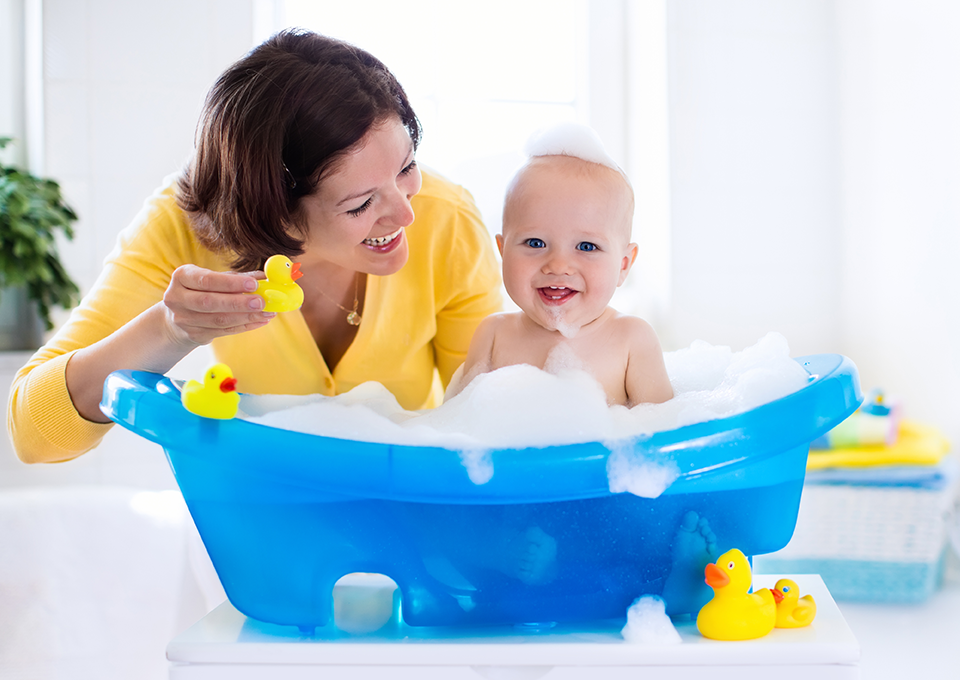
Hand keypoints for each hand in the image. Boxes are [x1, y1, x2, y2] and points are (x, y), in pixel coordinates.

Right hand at [160, 264, 274, 346]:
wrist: (178, 316)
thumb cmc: (202, 290)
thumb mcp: (213, 278)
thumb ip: (237, 277)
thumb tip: (264, 277)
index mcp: (182, 277)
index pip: (206, 280)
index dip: (230, 283)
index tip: (254, 284)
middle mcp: (178, 298)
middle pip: (210, 302)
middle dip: (239, 303)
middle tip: (261, 302)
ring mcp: (184, 319)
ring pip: (219, 320)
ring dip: (246, 317)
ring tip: (267, 312)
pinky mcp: (195, 335)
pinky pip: (224, 331)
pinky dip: (245, 326)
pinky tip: (260, 321)